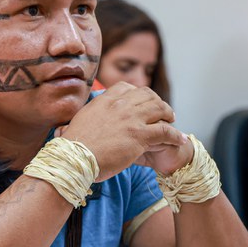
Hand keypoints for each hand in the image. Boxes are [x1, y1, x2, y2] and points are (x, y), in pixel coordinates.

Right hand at [63, 82, 183, 180]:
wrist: (74, 159)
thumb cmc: (72, 147)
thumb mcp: (76, 123)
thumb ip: (83, 119)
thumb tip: (67, 127)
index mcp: (104, 100)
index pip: (126, 87)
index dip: (137, 93)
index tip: (141, 101)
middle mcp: (119, 105)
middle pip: (147, 94)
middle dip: (157, 101)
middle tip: (161, 112)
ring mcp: (131, 119)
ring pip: (159, 108)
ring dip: (168, 114)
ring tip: (172, 121)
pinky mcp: (139, 136)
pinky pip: (165, 131)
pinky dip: (175, 135)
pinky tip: (180, 139)